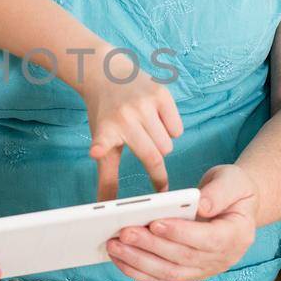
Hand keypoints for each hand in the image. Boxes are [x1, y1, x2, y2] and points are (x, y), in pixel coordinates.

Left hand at [83, 64, 184, 199]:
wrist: (107, 73)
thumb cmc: (106, 115)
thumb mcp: (103, 143)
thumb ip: (106, 177)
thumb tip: (105, 206)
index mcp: (108, 130)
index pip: (114, 151)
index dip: (129, 165)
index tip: (141, 181)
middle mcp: (126, 116)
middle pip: (156, 155)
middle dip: (155, 162)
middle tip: (147, 154)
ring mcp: (145, 103)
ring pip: (168, 144)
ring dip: (161, 145)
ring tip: (147, 132)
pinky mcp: (161, 94)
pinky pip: (177, 128)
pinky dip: (170, 130)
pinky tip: (156, 119)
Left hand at [106, 163, 258, 280]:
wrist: (235, 208)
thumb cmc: (233, 191)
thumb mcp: (233, 182)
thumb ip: (219, 192)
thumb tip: (201, 204)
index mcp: (237, 236)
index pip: (208, 239)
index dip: (181, 233)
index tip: (155, 223)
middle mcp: (222, 259)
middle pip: (182, 258)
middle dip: (150, 245)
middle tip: (124, 232)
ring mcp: (203, 270)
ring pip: (168, 272)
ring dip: (138, 261)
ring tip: (114, 245)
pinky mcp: (187, 274)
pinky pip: (160, 277)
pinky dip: (137, 270)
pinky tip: (118, 257)